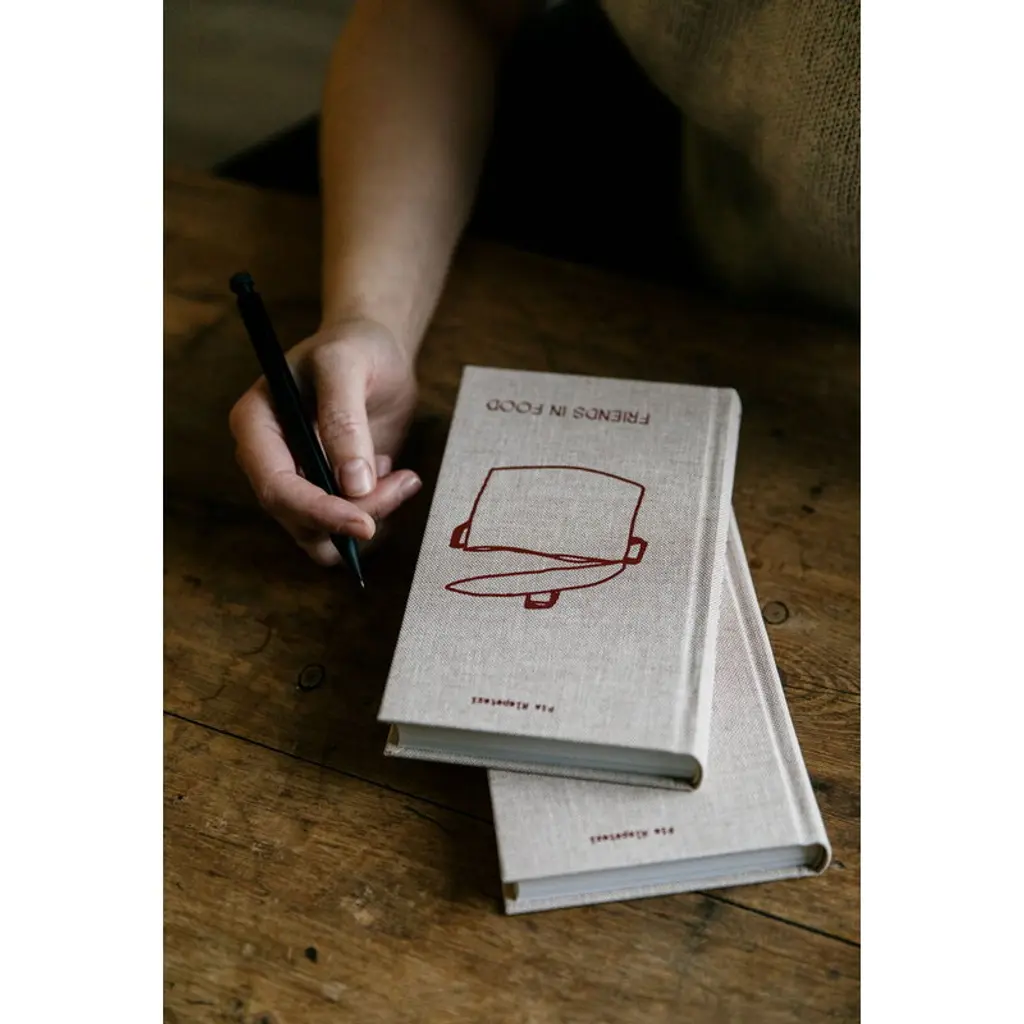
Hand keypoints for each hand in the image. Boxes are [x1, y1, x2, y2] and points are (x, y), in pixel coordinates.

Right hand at [229, 317, 421, 565]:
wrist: (374, 351)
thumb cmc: (354, 347)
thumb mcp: (346, 366)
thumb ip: (345, 421)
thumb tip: (353, 485)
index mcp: (255, 426)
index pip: (277, 488)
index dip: (318, 513)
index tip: (364, 524)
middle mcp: (268, 461)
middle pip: (299, 520)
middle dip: (355, 514)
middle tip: (402, 484)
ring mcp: (296, 481)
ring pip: (323, 535)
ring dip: (370, 518)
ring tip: (404, 478)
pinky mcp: (327, 493)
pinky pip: (344, 529)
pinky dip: (377, 515)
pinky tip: (396, 478)